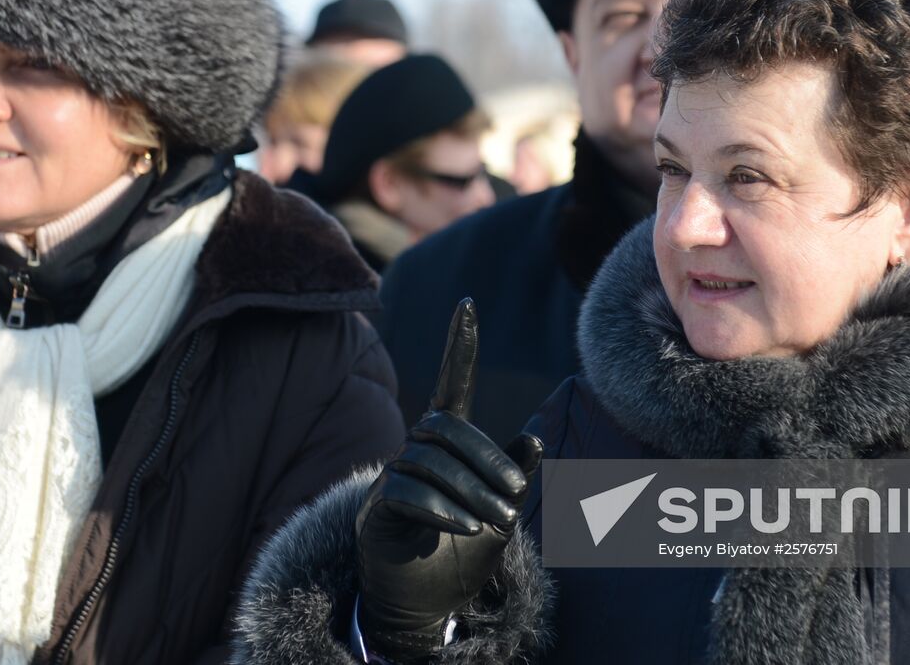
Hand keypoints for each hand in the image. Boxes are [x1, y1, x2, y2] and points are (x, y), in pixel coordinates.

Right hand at [355, 298, 542, 659]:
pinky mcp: (376, 508)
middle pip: (447, 425)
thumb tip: (534, 435)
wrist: (426, 605)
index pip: (452, 382)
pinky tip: (469, 526)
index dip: (459, 344)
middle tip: (517, 498)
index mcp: (448, 443)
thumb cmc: (464, 553)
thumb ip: (515, 475)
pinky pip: (409, 492)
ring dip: (472, 490)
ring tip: (498, 520)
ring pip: (432, 461)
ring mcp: (392, 476)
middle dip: (487, 458)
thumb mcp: (501, 513)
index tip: (468, 303)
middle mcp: (416, 449)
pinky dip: (445, 509)